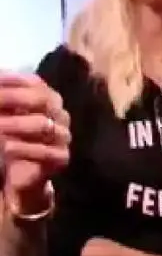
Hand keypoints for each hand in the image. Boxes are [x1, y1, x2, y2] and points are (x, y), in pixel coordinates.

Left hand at [0, 73, 70, 209]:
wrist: (22, 175)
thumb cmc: (13, 139)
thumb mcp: (7, 115)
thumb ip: (4, 99)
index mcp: (49, 100)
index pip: (35, 83)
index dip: (13, 80)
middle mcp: (60, 115)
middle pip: (42, 99)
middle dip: (13, 98)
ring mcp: (63, 136)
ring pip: (43, 125)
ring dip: (15, 125)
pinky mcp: (61, 158)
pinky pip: (45, 151)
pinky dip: (23, 148)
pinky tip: (6, 148)